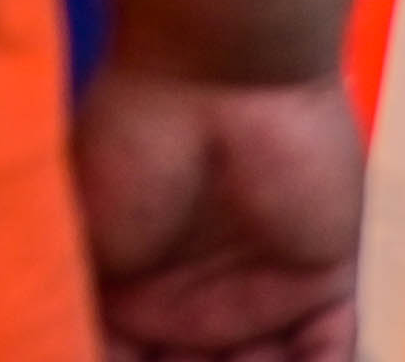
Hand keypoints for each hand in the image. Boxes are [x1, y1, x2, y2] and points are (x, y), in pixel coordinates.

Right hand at [79, 62, 360, 361]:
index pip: (131, 360)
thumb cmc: (131, 138)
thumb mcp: (83, 236)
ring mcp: (260, 292)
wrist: (217, 70)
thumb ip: (84, 311)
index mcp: (129, 288)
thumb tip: (74, 347)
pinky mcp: (323, 283)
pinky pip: (330, 353)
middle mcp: (194, 299)